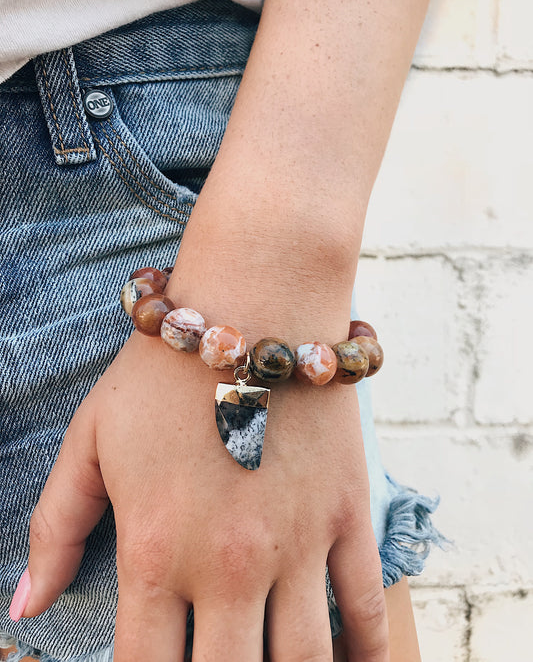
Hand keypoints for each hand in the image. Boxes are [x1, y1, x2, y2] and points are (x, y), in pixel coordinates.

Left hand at [19, 327, 388, 659]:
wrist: (251, 306)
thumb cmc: (162, 372)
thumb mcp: (91, 439)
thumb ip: (55, 527)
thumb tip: (27, 605)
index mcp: (156, 551)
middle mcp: (227, 564)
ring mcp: (296, 542)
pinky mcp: (346, 514)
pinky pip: (365, 606)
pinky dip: (367, 653)